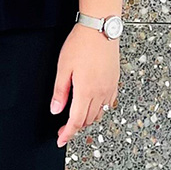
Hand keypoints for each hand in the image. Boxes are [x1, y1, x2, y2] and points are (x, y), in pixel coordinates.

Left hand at [49, 22, 119, 147]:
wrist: (100, 29)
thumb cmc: (80, 45)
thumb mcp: (63, 67)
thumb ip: (60, 91)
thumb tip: (56, 110)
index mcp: (86, 91)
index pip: (76, 121)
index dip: (68, 133)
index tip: (60, 140)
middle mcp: (100, 93)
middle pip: (88, 120)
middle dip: (75, 127)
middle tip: (63, 127)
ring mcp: (110, 89)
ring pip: (99, 113)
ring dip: (87, 119)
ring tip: (75, 116)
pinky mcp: (114, 82)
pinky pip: (108, 104)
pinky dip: (98, 109)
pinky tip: (91, 104)